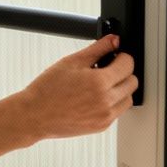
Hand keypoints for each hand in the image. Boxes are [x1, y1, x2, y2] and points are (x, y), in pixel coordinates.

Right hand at [14, 34, 136, 139]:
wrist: (34, 115)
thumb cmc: (47, 90)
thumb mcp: (72, 62)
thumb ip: (97, 49)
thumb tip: (114, 40)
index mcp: (100, 82)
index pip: (128, 64)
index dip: (121, 57)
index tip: (114, 56)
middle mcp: (106, 101)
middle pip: (132, 81)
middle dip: (122, 72)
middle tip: (106, 70)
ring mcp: (105, 116)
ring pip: (128, 98)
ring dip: (120, 89)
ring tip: (100, 85)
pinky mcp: (102, 126)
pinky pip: (118, 111)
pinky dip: (113, 103)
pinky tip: (96, 97)